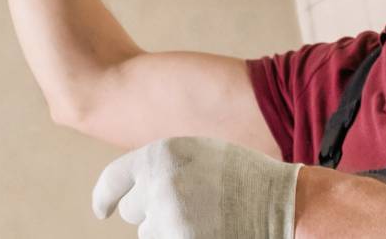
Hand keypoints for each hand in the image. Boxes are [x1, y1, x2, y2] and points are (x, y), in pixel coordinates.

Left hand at [92, 137, 298, 238]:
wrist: (282, 203)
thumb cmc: (242, 178)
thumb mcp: (198, 154)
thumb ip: (162, 167)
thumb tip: (127, 194)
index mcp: (160, 155)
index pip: (114, 179)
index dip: (105, 197)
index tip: (103, 211)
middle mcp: (159, 185)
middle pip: (133, 211)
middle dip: (152, 212)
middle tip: (190, 206)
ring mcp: (169, 219)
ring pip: (149, 233)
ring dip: (169, 231)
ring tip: (206, 218)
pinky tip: (207, 231)